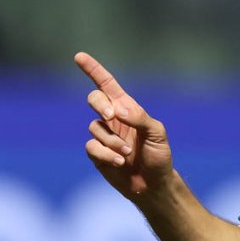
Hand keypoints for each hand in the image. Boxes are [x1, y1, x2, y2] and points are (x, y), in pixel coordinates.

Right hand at [75, 52, 172, 198]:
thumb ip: (140, 118)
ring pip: (94, 127)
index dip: (93, 70)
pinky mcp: (96, 153)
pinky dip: (106, 154)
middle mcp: (113, 120)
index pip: (107, 85)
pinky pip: (91, 146)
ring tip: (128, 154)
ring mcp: (104, 136)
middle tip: (113, 117)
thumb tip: (118, 109)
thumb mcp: (158, 134)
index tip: (79, 56)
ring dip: (113, 141)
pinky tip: (119, 162)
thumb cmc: (159, 157)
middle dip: (101, 105)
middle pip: (95, 99)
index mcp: (128, 109)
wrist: (153, 184)